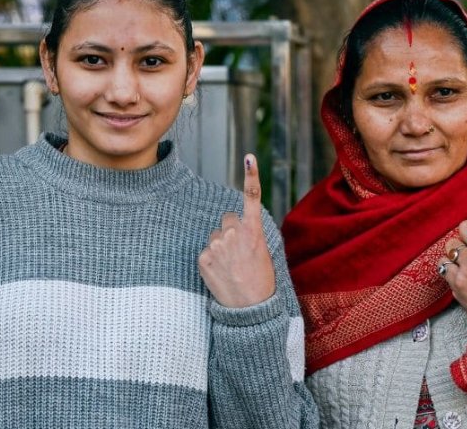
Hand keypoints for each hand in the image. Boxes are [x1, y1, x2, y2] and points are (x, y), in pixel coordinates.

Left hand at [198, 154, 275, 307]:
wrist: (249, 308)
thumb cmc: (260, 281)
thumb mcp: (263, 253)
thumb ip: (249, 235)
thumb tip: (234, 227)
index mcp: (254, 231)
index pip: (252, 197)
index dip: (251, 175)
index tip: (249, 156)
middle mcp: (234, 233)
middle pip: (227, 219)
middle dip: (231, 231)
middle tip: (239, 253)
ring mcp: (217, 245)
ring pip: (215, 236)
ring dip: (220, 247)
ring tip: (231, 266)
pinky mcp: (203, 257)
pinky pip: (205, 251)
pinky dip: (211, 260)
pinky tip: (221, 273)